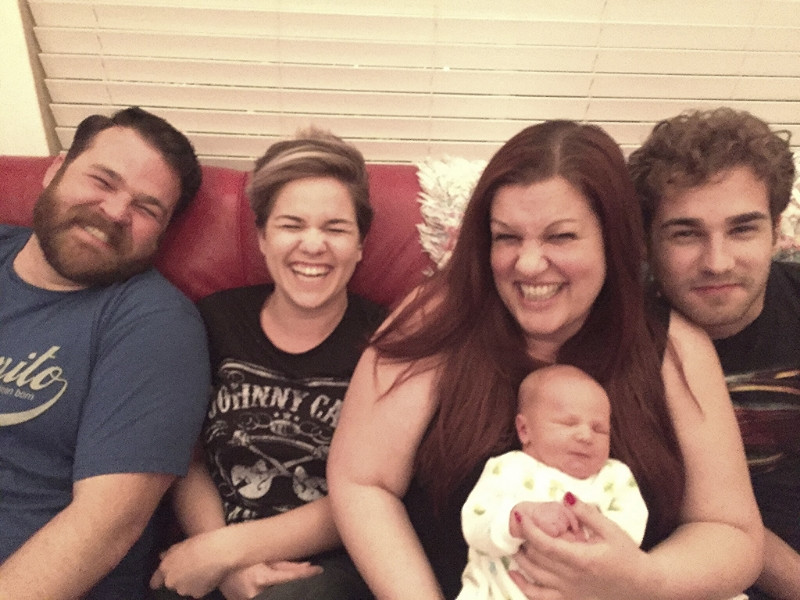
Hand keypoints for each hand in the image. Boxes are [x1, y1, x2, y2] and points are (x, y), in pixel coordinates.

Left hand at [150, 529, 234, 596]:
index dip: (157, 581)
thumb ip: (170, 553)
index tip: (158, 582)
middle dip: (179, 578)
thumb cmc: (201, 543)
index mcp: (165, 568)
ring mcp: (184, 590)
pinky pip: (197, 591)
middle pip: (173, 583)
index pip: (155, 582)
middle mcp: (171, 582)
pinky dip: (201, 586)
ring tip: (203, 570)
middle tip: (191, 567)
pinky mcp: (197, 595)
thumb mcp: (182, 544)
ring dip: (190, 582)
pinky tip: (209, 575)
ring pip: (185, 588)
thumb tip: (162, 556)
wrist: (219, 551)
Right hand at [219, 561, 323, 599]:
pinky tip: (263, 588)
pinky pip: (262, 598)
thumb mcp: (264, 559)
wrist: (216, 566)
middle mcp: (254, 594)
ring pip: (273, 595)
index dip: (305, 574)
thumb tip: (306, 565)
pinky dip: (267, 595)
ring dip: (276, 591)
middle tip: (292, 575)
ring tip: (262, 577)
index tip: (319, 569)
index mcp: (260, 578)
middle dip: (289, 586)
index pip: (289, 577)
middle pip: (282, 590)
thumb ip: (284, 564)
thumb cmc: (243, 559)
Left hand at [509, 495, 646, 599]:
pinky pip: (539, 597)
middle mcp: (571, 577)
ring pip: (534, 576)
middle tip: (515, 524)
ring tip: (514, 541)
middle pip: (536, 558)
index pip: (546, 544)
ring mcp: (568, 592)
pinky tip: (513, 573)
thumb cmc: (626, 555)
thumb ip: (586, 514)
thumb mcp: (610, 529)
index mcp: (581, 559)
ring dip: (519, 558)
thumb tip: (565, 496)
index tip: (518, 515)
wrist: (641, 585)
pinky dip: (522, 586)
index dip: (528, 529)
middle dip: (522, 540)